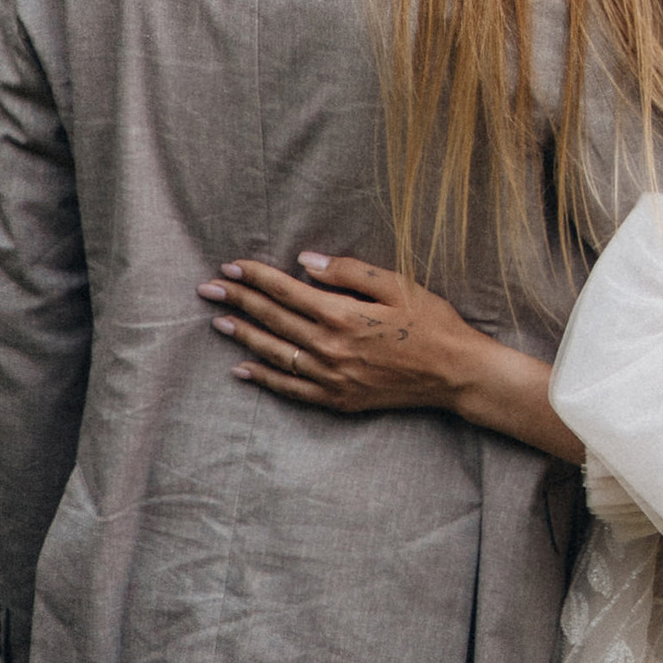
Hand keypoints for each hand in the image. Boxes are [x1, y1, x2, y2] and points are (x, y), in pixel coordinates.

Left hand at [198, 252, 478, 414]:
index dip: (256, 277)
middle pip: (273, 320)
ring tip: (218, 322)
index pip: (286, 291)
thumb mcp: (397, 284)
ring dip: (244, 336)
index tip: (230, 266)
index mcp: (343, 315)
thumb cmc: (431, 322)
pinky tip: (243, 370)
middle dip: (238, 301)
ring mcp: (331, 378)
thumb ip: (349, 272)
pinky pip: (291, 389)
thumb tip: (306, 262)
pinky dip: (264, 378)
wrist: (454, 374)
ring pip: (275, 354)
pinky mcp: (337, 400)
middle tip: (208, 289)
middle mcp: (330, 348)